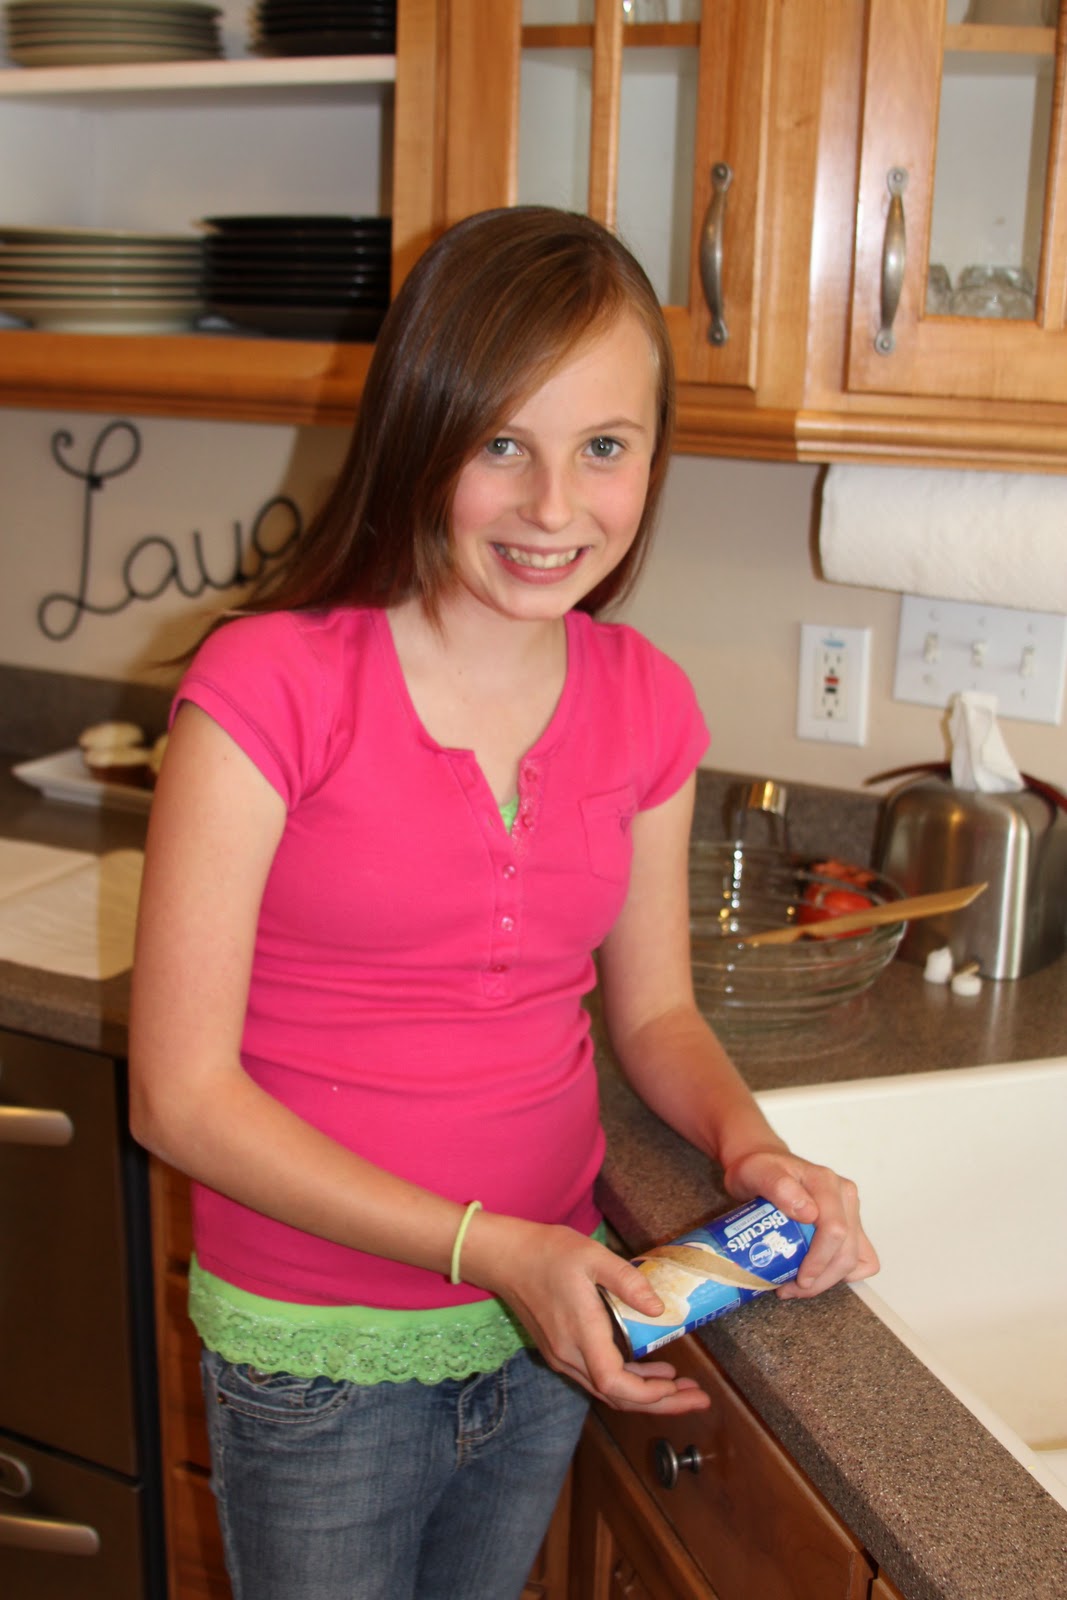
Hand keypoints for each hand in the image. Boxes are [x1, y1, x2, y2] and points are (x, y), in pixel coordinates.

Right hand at [461, 1214, 710, 1414]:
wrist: (505, 1258)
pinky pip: (598, 1378)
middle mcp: (569, 1354)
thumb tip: (659, 1308)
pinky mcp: (560, 1351)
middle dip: (661, 1403)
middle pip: (617, 1396)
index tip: (678, 1386)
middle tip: (698, 1399)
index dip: (648, 1393)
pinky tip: (650, 1370)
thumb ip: (627, 1282)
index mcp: (580, 1333)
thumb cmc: (548, 1252)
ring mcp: (562, 1356)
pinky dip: (628, 1382)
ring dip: (646, 1395)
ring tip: (681, 1387)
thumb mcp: (593, 1257)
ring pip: (608, 1391)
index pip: (615, 1382)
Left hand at [720, 1147, 879, 1297]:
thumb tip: (809, 1212)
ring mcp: (850, 1211)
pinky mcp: (852, 1225)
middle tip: (791, 1289)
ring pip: (857, 1259)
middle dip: (822, 1278)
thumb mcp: (757, 1173)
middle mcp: (844, 1195)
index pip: (834, 1230)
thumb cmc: (759, 1171)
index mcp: (825, 1182)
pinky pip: (862, 1259)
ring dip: (830, 1279)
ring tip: (798, 1285)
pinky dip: (842, 1274)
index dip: (819, 1261)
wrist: (763, 1166)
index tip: (798, 1279)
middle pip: (848, 1250)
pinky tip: (816, 1274)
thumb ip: (779, 1186)